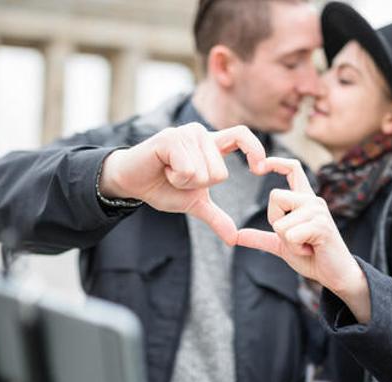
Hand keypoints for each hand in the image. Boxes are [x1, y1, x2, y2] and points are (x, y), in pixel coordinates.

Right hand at [99, 123, 265, 244]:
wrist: (131, 183)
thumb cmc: (162, 187)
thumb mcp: (193, 204)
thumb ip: (216, 217)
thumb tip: (234, 239)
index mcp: (211, 145)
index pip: (242, 135)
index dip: (255, 150)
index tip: (260, 170)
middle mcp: (201, 134)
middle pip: (220, 172)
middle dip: (199, 186)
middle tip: (179, 177)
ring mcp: (186, 133)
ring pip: (204, 173)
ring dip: (184, 182)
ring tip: (170, 172)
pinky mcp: (170, 138)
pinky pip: (188, 169)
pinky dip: (175, 177)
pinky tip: (163, 168)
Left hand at [236, 158, 370, 320]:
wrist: (336, 275)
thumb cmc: (312, 257)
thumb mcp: (282, 245)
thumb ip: (261, 238)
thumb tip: (236, 236)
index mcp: (305, 200)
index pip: (293, 168)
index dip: (275, 162)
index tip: (258, 167)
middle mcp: (312, 200)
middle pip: (275, 196)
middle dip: (275, 221)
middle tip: (295, 237)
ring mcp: (318, 212)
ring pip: (280, 222)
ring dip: (287, 241)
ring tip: (305, 245)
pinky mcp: (321, 226)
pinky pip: (290, 235)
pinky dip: (295, 248)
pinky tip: (310, 250)